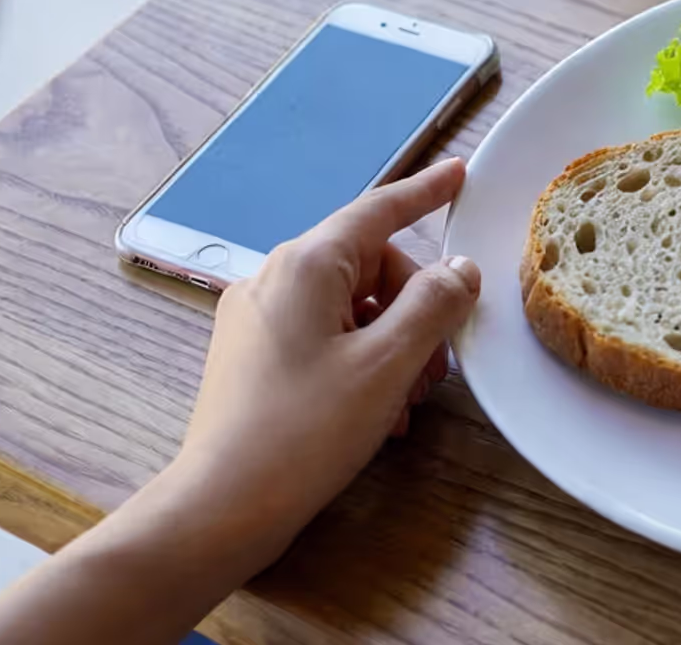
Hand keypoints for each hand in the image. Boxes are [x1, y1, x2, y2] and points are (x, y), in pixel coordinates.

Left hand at [169, 157, 481, 567]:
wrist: (220, 506)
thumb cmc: (305, 430)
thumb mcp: (388, 364)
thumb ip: (434, 305)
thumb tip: (460, 269)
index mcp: (307, 265)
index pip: (379, 210)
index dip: (425, 192)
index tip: (460, 173)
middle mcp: (275, 278)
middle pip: (371, 269)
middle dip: (415, 311)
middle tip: (438, 370)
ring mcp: (256, 319)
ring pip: (350, 310)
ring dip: (392, 348)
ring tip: (405, 405)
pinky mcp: (250, 357)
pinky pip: (323, 338)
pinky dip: (360, 365)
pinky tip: (374, 416)